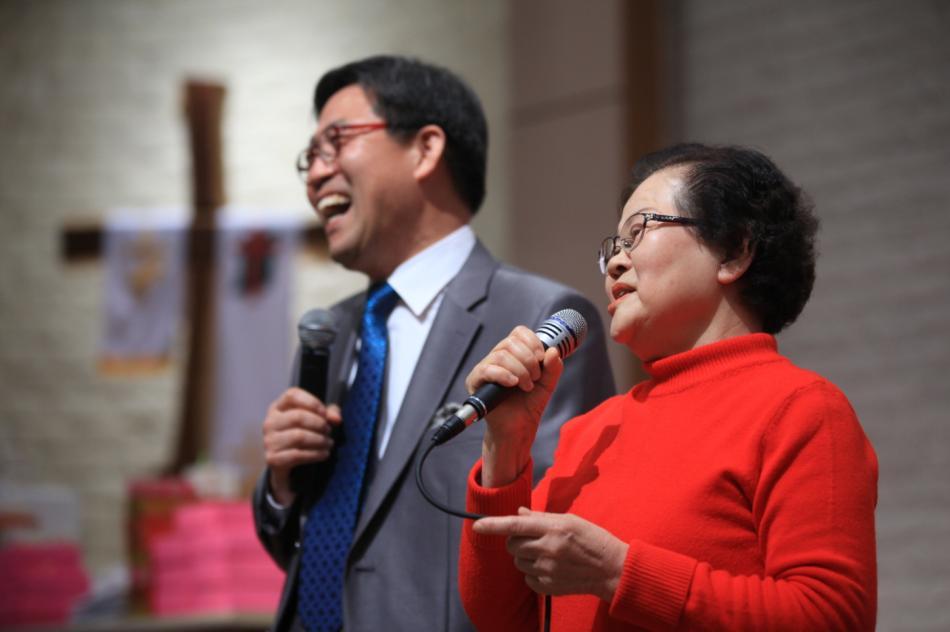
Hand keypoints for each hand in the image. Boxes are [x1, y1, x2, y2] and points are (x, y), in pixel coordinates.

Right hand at [262, 387, 341, 505]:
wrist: (288, 464)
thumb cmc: (304, 435)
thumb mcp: (316, 419)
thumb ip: (328, 413)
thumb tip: (336, 419)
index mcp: (278, 407)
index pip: (292, 395)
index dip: (312, 402)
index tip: (325, 414)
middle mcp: (270, 422)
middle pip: (298, 417)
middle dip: (319, 424)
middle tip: (329, 431)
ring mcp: (269, 441)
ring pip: (298, 437)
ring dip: (319, 440)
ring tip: (329, 443)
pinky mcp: (272, 459)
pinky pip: (296, 455)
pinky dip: (314, 454)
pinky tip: (324, 454)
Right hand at [464, 326, 563, 486]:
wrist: (519, 428)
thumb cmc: (529, 405)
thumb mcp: (547, 384)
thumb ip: (553, 367)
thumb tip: (553, 351)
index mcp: (513, 353)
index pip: (519, 333)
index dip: (532, 341)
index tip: (541, 358)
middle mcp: (497, 357)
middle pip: (510, 342)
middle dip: (528, 360)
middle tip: (535, 378)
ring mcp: (485, 368)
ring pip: (501, 355)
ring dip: (519, 370)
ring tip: (526, 386)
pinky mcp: (475, 381)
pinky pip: (487, 369)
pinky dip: (504, 375)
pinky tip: (513, 384)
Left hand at [473, 507, 628, 602]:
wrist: (610, 569)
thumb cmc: (592, 539)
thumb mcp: (569, 519)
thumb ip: (541, 518)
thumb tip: (519, 514)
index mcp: (553, 528)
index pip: (515, 525)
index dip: (493, 525)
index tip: (476, 525)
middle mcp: (548, 549)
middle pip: (512, 544)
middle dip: (516, 540)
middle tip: (533, 538)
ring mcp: (547, 570)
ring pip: (517, 561)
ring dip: (524, 556)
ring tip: (545, 552)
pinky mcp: (548, 586)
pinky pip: (527, 577)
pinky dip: (532, 571)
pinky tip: (549, 566)